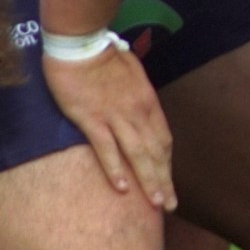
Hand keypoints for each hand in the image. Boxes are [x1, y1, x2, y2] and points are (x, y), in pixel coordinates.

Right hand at [43, 45, 176, 210]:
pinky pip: (107, 148)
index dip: (166, 163)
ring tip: (155, 203)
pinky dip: (115, 168)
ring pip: (137, 154)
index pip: (163, 139)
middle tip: (169, 205)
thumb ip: (138, 94)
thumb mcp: (132, 72)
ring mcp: (115, 116)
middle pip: (155, 151)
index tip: (169, 182)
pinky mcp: (91, 119)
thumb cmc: (103, 55)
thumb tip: (141, 109)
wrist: (80, 44)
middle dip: (164, 179)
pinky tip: (122, 188)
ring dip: (148, 180)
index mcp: (148, 101)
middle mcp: (137, 112)